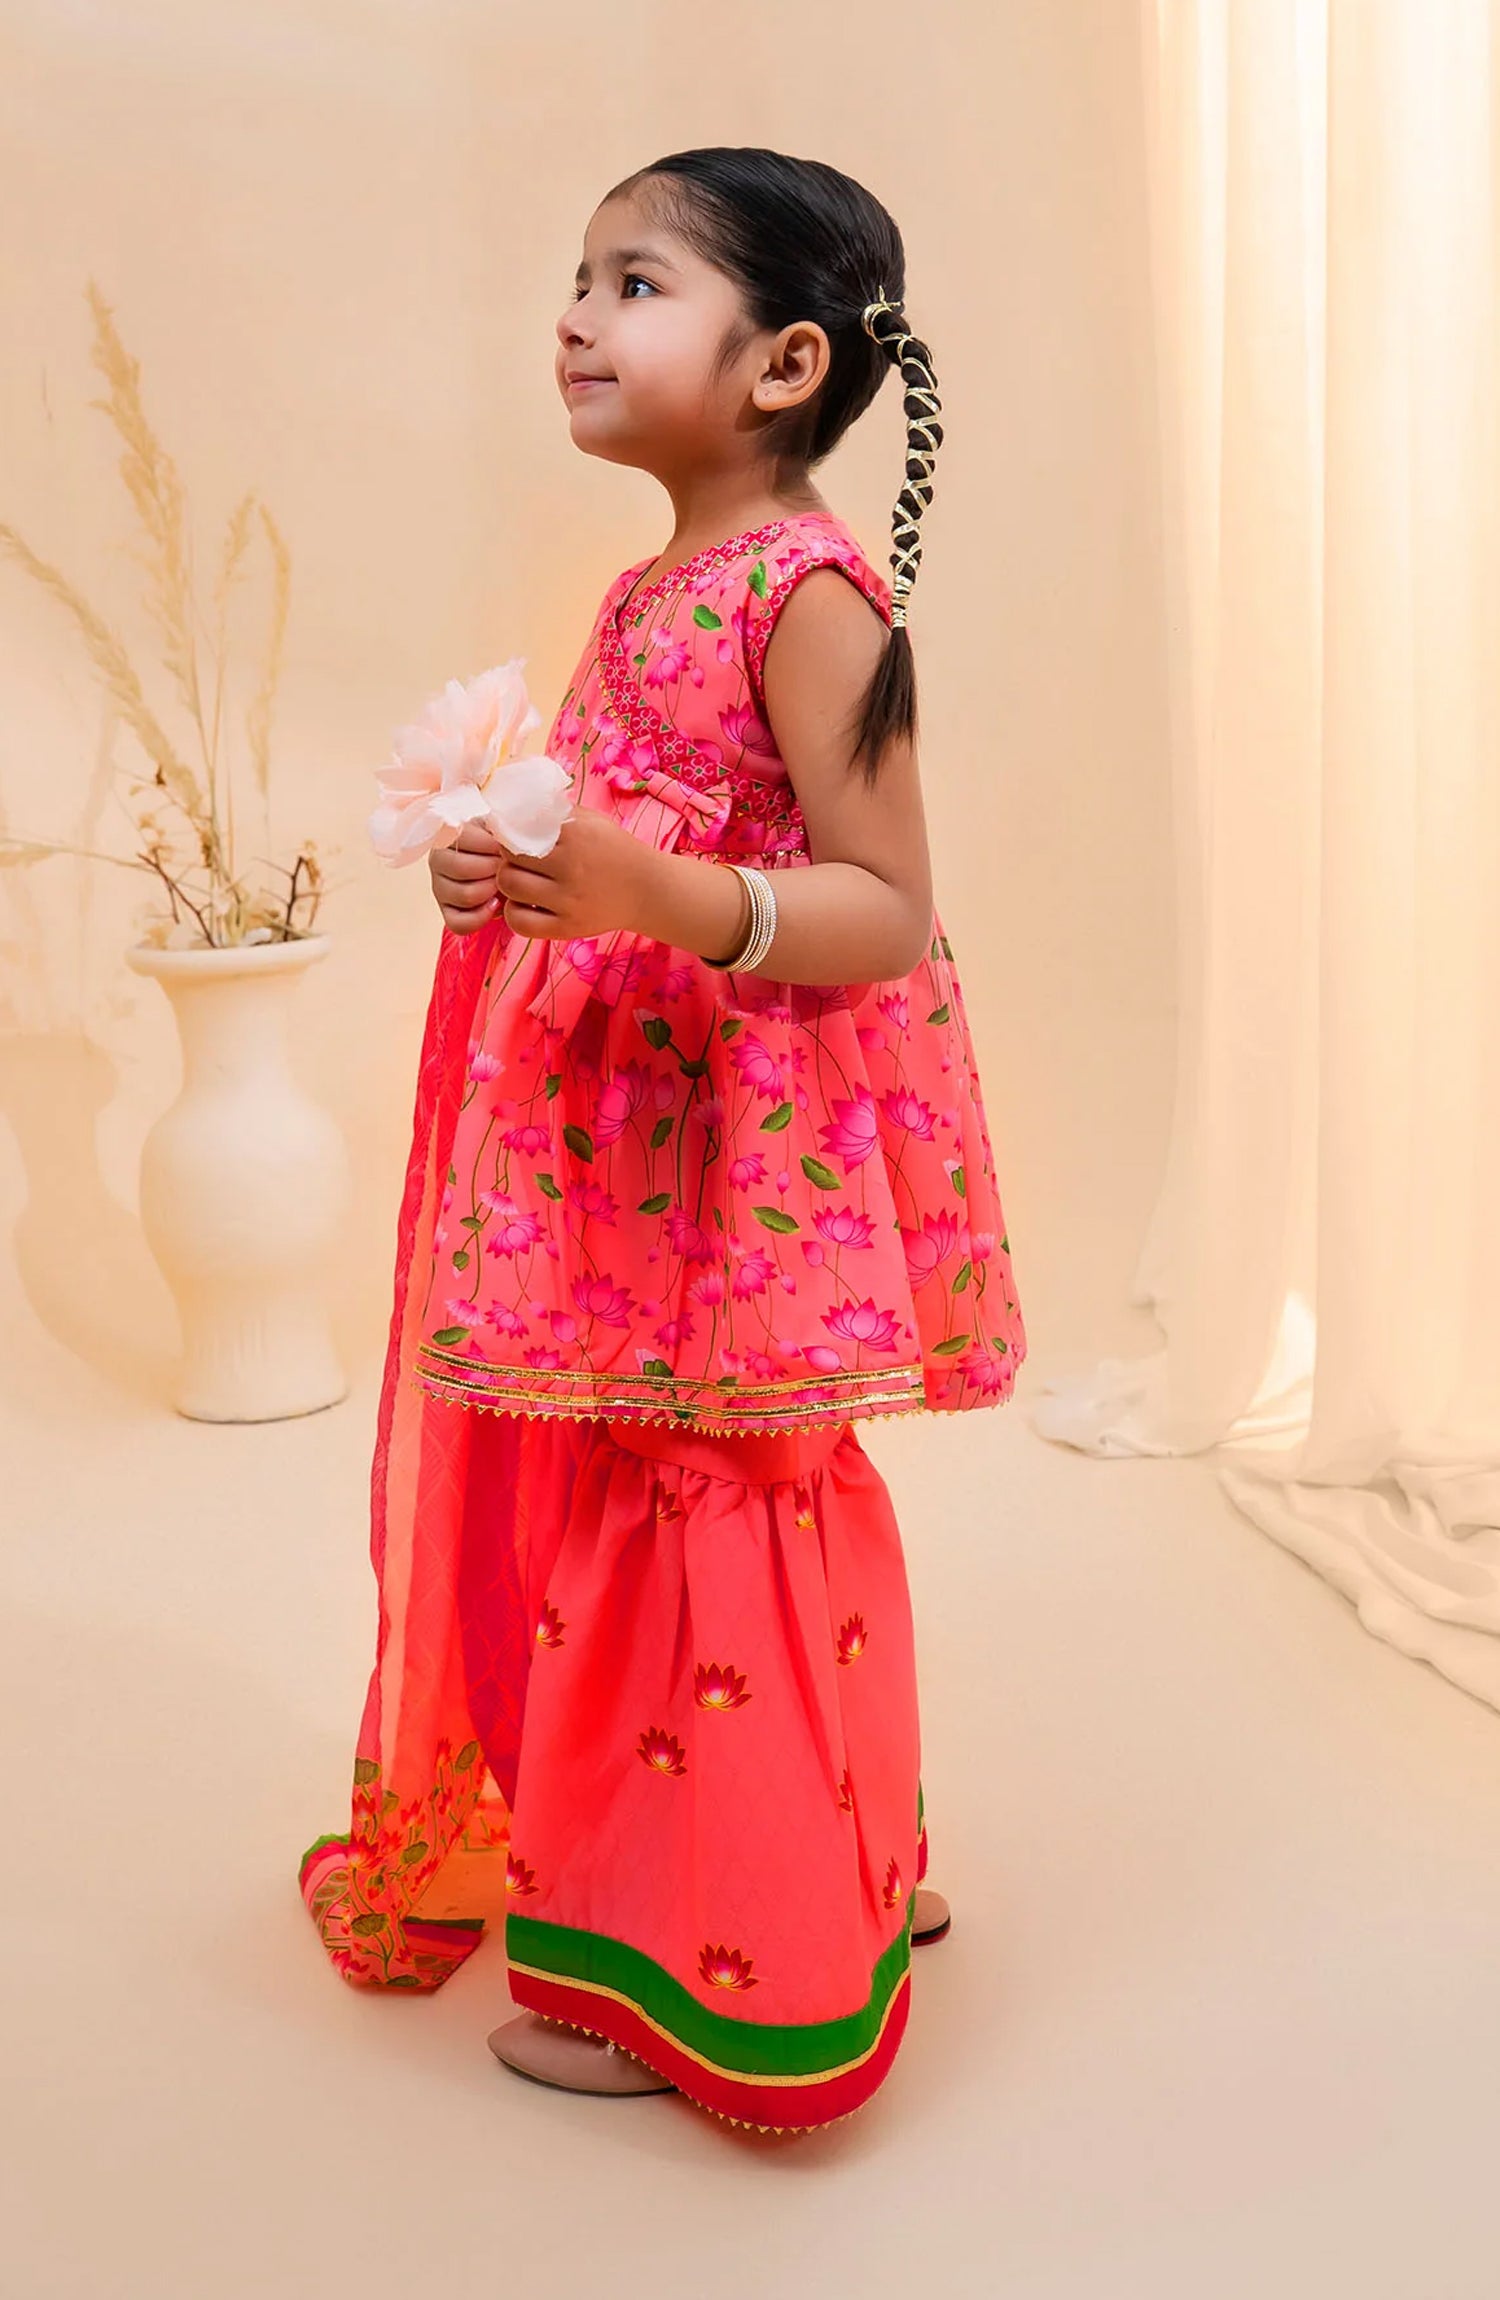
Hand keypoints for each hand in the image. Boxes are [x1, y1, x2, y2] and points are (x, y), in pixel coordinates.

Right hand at [428, 819, 502, 933]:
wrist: (504, 865)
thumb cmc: (501, 845)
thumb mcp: (500, 829)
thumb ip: (500, 830)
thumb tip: (505, 843)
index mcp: (447, 833)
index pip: (462, 838)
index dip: (490, 845)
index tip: (505, 848)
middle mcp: (437, 860)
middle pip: (462, 868)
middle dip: (493, 870)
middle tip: (507, 869)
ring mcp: (440, 888)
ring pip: (465, 895)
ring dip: (491, 892)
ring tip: (502, 885)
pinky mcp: (447, 913)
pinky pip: (460, 923)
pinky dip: (481, 917)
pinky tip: (494, 905)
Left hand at [496, 810, 657, 940]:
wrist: (648, 890)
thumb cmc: (614, 850)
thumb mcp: (591, 820)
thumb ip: (556, 811)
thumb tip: (514, 806)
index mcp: (576, 835)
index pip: (519, 829)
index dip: (509, 833)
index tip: (513, 837)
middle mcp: (572, 867)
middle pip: (510, 858)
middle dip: (507, 857)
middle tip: (515, 859)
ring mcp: (569, 901)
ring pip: (510, 888)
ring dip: (509, 882)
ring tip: (520, 880)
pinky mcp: (567, 927)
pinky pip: (520, 922)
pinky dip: (513, 913)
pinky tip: (524, 904)